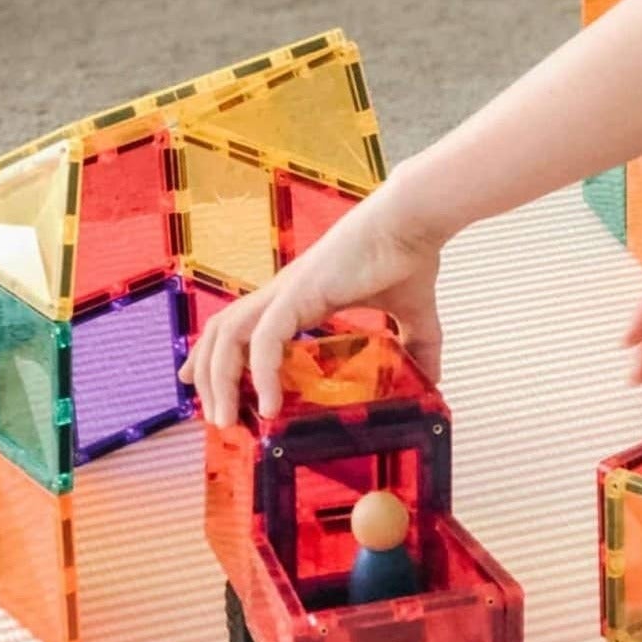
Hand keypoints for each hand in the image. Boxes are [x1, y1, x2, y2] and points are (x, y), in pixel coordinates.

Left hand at [179, 174, 445, 427]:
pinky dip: (260, 373)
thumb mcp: (412, 316)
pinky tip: (269, 404)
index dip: (221, 358)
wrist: (413, 222)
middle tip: (217, 418)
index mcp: (299, 296)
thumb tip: (433, 380)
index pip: (242, 328)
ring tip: (227, 419)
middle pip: (221, 334)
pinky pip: (265, 339)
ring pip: (228, 336)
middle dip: (208, 376)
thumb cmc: (408, 255)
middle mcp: (283, 293)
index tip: (214, 392)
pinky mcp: (299, 292)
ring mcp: (287, 291)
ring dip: (219, 379)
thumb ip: (417, 348)